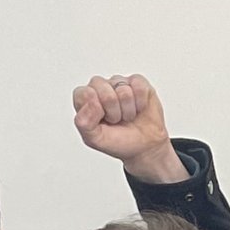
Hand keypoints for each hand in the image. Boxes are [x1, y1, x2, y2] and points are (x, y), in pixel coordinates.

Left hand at [71, 74, 187, 184]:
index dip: (95, 110)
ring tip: (128, 117)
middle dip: (113, 111)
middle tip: (116, 120)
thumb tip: (92, 103)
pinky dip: (141, 103)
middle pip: (103, 89)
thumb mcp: (95, 140)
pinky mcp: (137, 82)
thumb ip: (84, 123)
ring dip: (128, 110)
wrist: (145, 147)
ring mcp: (119, 83)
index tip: (102, 121)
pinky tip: (139, 109)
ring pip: (123, 90)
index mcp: (85, 99)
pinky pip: (138, 87)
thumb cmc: (119, 141)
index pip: (84, 93)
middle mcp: (100, 88)